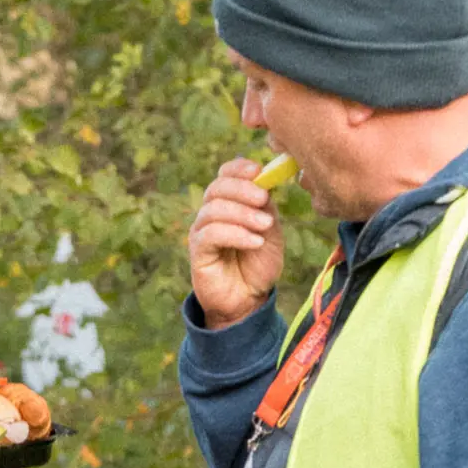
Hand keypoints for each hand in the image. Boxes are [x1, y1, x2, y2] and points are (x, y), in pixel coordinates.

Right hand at [189, 158, 283, 328]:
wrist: (248, 299)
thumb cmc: (258, 264)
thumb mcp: (270, 231)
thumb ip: (266, 208)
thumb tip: (264, 183)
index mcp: (228, 203)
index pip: (225, 175)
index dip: (238, 168)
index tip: (258, 170)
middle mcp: (210, 213)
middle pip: (217, 188)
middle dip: (242, 190)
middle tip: (264, 199)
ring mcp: (201, 232)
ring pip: (213, 209)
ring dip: (242, 214)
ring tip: (265, 227)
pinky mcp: (198, 252)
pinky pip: (211, 234)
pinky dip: (235, 234)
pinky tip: (255, 242)